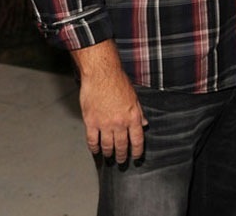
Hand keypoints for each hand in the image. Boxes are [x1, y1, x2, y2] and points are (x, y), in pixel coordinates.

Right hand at [71, 41, 147, 163]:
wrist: (102, 75)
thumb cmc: (118, 82)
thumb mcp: (134, 97)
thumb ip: (139, 113)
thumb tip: (144, 124)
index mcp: (133, 117)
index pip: (137, 140)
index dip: (137, 151)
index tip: (136, 157)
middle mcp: (120, 123)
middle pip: (122, 145)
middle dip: (122, 156)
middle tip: (122, 161)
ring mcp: (104, 124)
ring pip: (107, 145)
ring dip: (109, 154)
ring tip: (109, 157)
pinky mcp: (91, 122)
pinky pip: (92, 140)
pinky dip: (94, 147)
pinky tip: (95, 150)